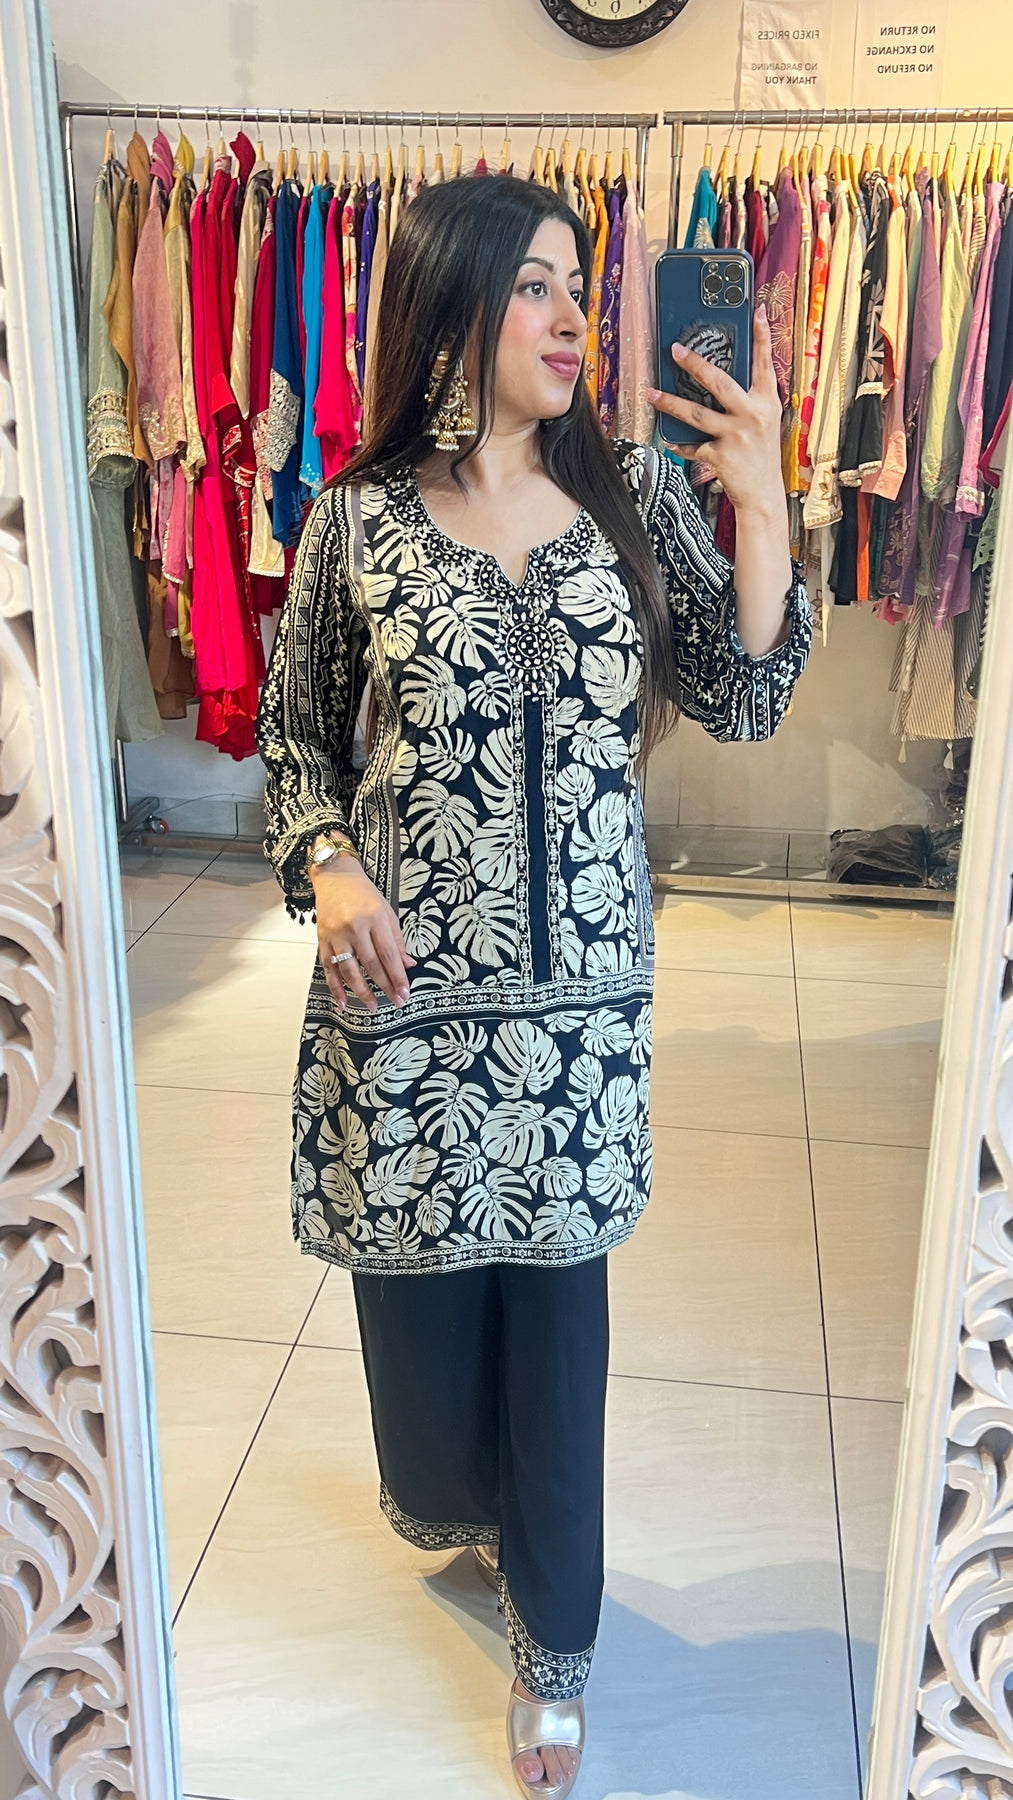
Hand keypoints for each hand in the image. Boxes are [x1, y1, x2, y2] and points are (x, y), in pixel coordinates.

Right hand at [312, 860, 415, 1012]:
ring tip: (373, 1006)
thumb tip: (407, 964)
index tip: (404, 993)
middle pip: (371, 964)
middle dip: (385, 986)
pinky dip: (335, 987)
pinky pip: (329, 968)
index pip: (389, 954)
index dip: (397, 977)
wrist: (335, 877)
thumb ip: (397, 940)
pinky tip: (343, 1002)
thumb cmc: (363, 893)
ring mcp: (336, 935)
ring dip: (362, 992)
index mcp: (375, 918)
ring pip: (349, 970)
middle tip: (394, 1002)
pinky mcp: (322, 940)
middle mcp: (355, 927)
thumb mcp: (387, 911)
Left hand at [647, 305, 783, 515]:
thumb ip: (749, 401)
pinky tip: (668, 440)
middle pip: (719, 382)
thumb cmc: (760, 456)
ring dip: (670, 402)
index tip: (758, 311)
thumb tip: (719, 380)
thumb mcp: (764, 423)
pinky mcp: (720, 456)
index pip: (764, 363)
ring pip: (696, 413)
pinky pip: (691, 445)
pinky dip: (678, 444)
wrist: (763, 495)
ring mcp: (736, 436)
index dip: (762, 336)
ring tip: (652, 393)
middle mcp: (752, 415)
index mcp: (767, 403)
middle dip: (695, 364)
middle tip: (675, 349)